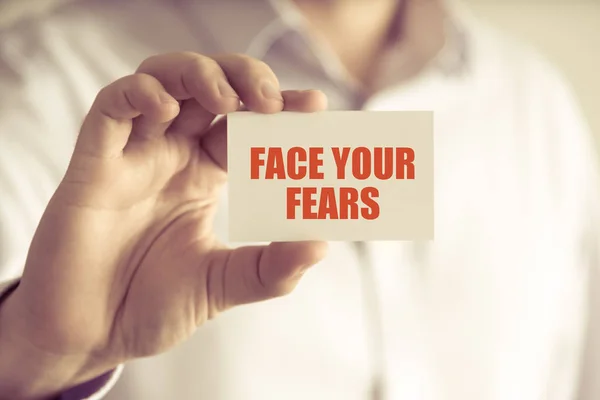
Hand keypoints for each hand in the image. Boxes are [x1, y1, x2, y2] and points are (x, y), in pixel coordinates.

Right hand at [0, 52, 327, 398]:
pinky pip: (111, 108)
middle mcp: (171, 156)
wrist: (90, 336)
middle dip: (243, 77)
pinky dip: (140, 95)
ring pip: (161, 79)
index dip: (279, 107)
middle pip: (207, 86)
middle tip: (272, 99)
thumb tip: (322, 244)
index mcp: (204, 175)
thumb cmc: (152, 306)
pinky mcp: (93, 164)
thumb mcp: (223, 285)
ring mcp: (132, 155)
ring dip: (198, 74)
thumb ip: (272, 269)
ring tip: (228, 99)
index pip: (245, 123)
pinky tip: (166, 112)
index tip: (315, 104)